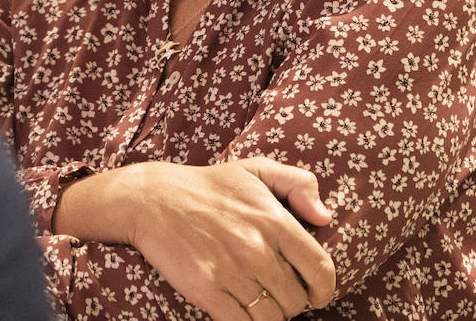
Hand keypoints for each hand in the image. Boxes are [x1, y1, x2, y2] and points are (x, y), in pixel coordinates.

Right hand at [55, 157, 334, 318]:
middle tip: (277, 293)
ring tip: (260, 303)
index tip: (316, 293)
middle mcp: (257, 248)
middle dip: (293, 302)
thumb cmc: (206, 185)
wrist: (151, 198)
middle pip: (296, 300)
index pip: (320, 269)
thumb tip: (325, 217)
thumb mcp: (255, 169)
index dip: (324, 289)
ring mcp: (232, 271)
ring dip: (271, 315)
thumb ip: (298, 183)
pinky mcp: (207, 290)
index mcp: (274, 219)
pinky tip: (240, 310)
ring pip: (273, 317)